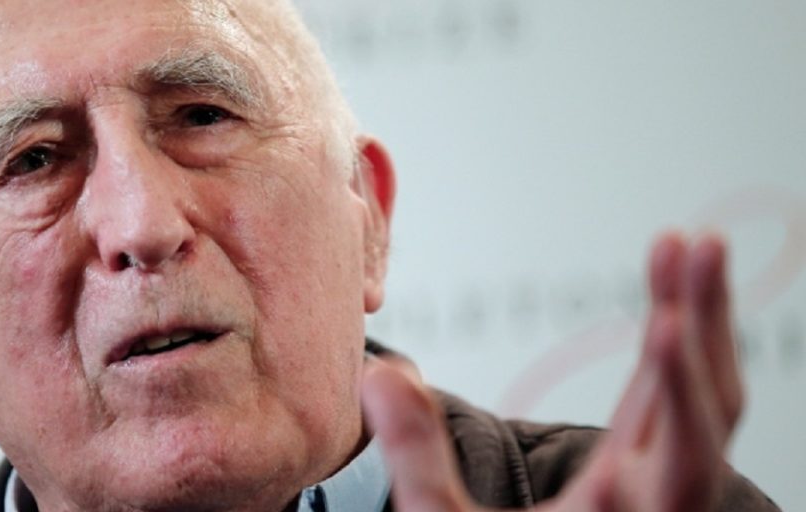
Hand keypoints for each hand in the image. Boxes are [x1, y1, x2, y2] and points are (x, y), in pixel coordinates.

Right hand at [362, 232, 742, 510]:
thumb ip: (416, 457)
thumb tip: (381, 374)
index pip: (679, 444)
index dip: (680, 381)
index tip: (670, 317)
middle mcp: (661, 500)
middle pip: (710, 402)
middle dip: (705, 317)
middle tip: (692, 241)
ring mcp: (663, 485)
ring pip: (708, 397)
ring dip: (704, 321)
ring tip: (687, 248)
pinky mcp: (652, 475)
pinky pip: (684, 406)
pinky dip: (683, 351)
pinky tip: (672, 312)